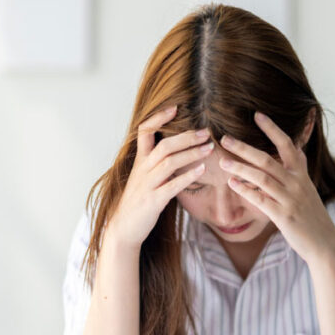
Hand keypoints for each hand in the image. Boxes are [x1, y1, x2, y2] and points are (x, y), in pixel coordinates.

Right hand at [107, 105, 213, 248]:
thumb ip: (157, 162)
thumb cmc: (139, 201)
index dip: (158, 117)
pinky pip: (171, 186)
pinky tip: (202, 170)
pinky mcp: (153, 201)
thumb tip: (178, 148)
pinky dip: (187, 176)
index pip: (144, 131)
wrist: (124, 227)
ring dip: (191, 153)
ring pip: (168, 162)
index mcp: (140, 161)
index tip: (175, 107)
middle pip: (163, 145)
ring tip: (209, 148)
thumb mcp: (145, 177)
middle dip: (186, 137)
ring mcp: (147, 185)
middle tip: (206, 132)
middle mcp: (142, 170)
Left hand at [219, 112, 334, 264]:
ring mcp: (290, 199)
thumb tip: (295, 148)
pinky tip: (232, 184)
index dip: (272, 129)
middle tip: (224, 139)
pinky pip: (261, 200)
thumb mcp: (307, 188)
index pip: (287, 145)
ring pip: (262, 178)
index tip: (257, 115)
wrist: (324, 242)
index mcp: (301, 174)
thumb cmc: (311, 215)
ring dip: (240, 169)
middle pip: (267, 159)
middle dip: (244, 148)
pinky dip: (246, 191)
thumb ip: (297, 169)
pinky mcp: (284, 216)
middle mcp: (296, 183)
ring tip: (223, 162)